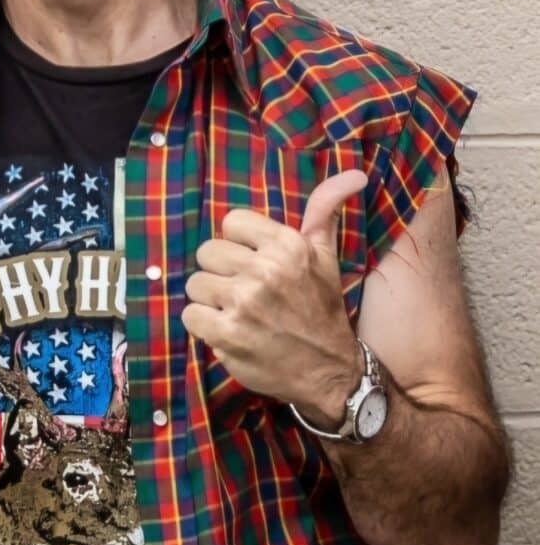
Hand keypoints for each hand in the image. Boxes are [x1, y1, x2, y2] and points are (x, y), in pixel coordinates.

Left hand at [181, 170, 367, 424]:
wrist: (329, 372)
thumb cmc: (321, 309)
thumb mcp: (326, 255)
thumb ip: (325, 210)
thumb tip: (355, 172)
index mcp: (287, 245)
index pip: (231, 223)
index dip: (238, 245)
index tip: (254, 263)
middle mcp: (265, 270)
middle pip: (207, 252)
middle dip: (221, 273)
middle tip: (244, 293)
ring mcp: (244, 303)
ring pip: (195, 284)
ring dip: (211, 301)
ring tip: (237, 313)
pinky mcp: (227, 334)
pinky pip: (190, 314)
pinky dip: (204, 326)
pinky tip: (227, 331)